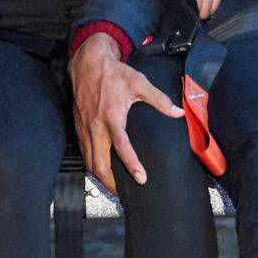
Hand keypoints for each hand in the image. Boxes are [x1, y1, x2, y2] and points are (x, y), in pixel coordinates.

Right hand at [69, 33, 183, 191]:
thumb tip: (178, 112)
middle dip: (110, 182)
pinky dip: (91, 165)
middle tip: (123, 194)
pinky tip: (100, 171)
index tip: (141, 179)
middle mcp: (95, 126)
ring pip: (89, 161)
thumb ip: (160, 100)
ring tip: (112, 188)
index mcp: (112, 116)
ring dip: (99, 177)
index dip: (131, 164)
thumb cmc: (114, 73)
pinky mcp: (78, 128)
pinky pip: (84, 153)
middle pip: (99, 163)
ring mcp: (84, 128)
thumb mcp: (139, 83)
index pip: (121, 147)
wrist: (87, 63)